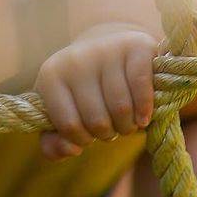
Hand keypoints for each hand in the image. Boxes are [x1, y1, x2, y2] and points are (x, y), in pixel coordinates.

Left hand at [35, 22, 157, 160]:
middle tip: (110, 126)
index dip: (82, 140)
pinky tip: (143, 116)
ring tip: (126, 120)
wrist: (111, 49)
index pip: (69, 126)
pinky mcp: (135, 47)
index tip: (88, 133)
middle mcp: (75, 59)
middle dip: (108, 134)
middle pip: (97, 120)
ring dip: (128, 126)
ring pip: (121, 108)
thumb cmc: (85, 91)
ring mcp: (105, 49)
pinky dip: (145, 110)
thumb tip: (69, 149)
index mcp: (51, 76)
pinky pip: (141, 88)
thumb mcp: (62, 114)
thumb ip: (53, 143)